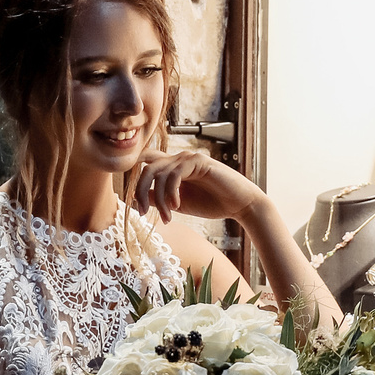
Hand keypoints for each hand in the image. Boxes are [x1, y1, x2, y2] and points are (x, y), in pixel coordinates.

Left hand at [124, 146, 264, 225]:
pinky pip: (175, 174)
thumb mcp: (179, 204)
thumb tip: (136, 197)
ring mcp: (188, 158)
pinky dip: (171, 192)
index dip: (135, 178)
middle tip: (142, 213)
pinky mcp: (199, 161)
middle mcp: (178, 158)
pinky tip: (176, 206)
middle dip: (140, 191)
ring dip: (160, 200)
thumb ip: (159, 198)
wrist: (240, 205)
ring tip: (167, 217)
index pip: (146, 162)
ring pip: (159, 173)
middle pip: (146, 166)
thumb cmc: (212, 203)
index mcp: (173, 167)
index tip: (136, 204)